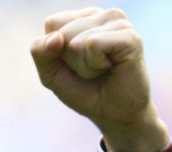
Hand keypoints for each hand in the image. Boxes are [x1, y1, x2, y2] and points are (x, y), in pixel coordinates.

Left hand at [30, 8, 168, 151]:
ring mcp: (119, 23)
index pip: (52, 24)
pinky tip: (111, 68)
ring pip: (77, 41)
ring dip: (85, 66)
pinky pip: (93, 44)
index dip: (57, 53)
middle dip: (72, 61)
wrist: (115, 116)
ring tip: (102, 70)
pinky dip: (96, 64)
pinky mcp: (130, 36)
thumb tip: (55, 37)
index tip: (76, 65)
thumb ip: (41, 53)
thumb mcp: (52, 75)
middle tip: (92, 72)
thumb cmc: (85, 92)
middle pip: (63, 33)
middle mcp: (102, 15)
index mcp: (84, 17)